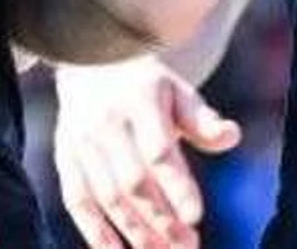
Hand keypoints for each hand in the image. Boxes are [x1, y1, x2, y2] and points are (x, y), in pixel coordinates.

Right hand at [52, 57, 241, 248]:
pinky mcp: (66, 159)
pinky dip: (96, 232)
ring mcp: (81, 143)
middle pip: (133, 182)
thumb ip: (201, 119)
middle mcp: (106, 123)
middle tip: (187, 246)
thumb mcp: (177, 91)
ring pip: (108, 197)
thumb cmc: (146, 87)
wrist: (91, 65)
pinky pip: (78, 202)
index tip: (195, 217)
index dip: (176, 187)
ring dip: (136, 232)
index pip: (158, 151)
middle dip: (161, 220)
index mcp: (139, 101)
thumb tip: (231, 136)